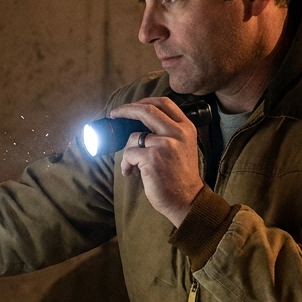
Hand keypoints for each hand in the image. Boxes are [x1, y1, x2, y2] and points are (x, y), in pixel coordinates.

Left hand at [109, 97, 203, 226]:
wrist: (187, 200)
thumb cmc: (180, 177)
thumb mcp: (183, 147)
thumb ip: (169, 132)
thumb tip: (138, 124)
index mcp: (186, 128)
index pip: (164, 103)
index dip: (143, 101)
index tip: (131, 105)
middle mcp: (177, 133)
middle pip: (147, 110)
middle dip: (125, 110)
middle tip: (114, 114)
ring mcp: (165, 144)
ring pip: (134, 137)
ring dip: (128, 151)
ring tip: (132, 165)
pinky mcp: (152, 158)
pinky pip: (129, 154)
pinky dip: (126, 164)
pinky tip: (131, 173)